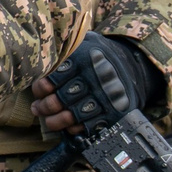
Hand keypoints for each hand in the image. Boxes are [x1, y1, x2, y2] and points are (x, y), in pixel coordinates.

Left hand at [31, 33, 160, 135]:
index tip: (38, 91)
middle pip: (60, 99)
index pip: (52, 78)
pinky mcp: (113, 113)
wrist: (133, 67)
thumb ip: (64, 48)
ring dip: (54, 122)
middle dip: (44, 107)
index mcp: (84, 59)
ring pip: (71, 115)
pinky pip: (87, 126)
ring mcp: (105, 97)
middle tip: (38, 108)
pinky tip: (67, 126)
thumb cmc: (100, 55)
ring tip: (48, 120)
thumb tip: (38, 54)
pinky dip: (73, 129)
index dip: (39, 88)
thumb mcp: (84, 42)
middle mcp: (94, 78)